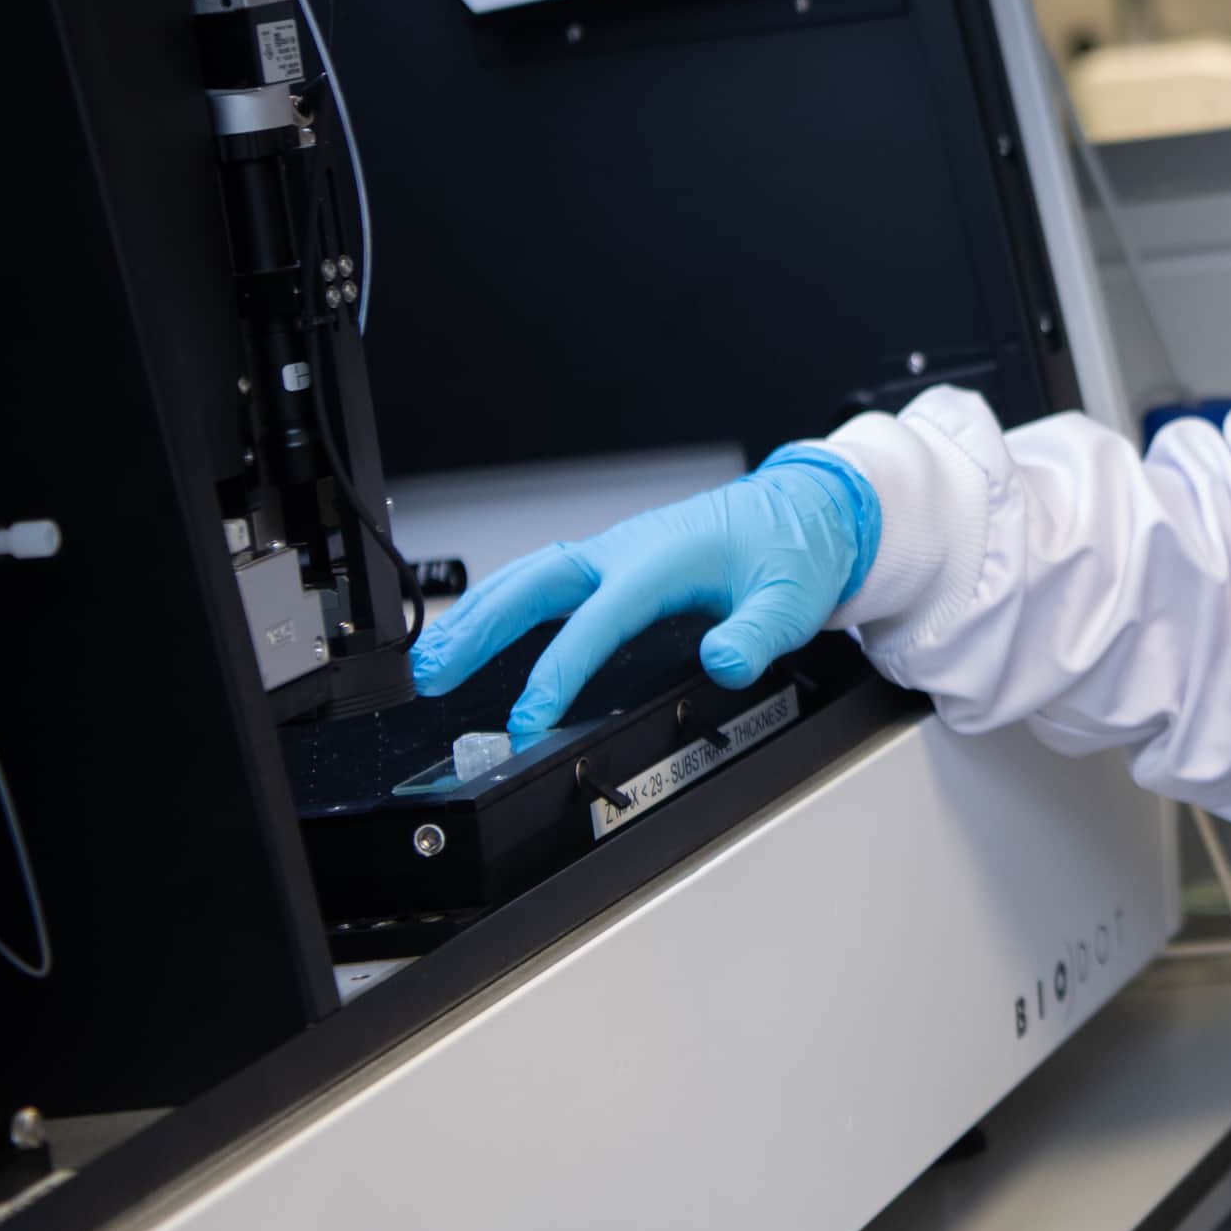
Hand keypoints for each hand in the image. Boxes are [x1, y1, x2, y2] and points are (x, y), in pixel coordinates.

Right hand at [408, 449, 877, 746]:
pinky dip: (502, 602)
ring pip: (528, 577)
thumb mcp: (793, 599)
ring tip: (430, 662)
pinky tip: (476, 631)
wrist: (801, 511)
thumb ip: (759, 634)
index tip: (528, 719)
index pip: (597, 620)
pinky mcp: (611, 560)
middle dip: (478, 628)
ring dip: (476, 615)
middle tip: (431, 676)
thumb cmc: (792, 549)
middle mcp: (627, 549)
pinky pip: (544, 578)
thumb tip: (725, 663)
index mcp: (663, 557)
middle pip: (534, 583)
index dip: (558, 672)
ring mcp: (614, 551)